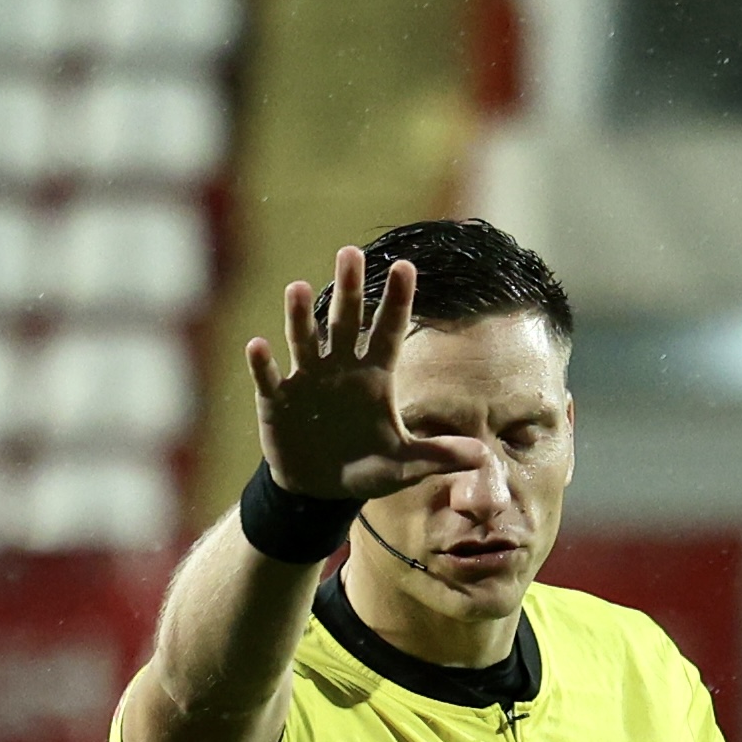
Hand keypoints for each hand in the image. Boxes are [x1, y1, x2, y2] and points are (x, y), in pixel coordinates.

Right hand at [247, 246, 492, 506]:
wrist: (319, 488)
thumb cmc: (365, 467)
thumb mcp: (405, 466)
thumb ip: (439, 455)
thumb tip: (483, 456)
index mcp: (374, 375)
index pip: (389, 331)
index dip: (396, 301)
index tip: (405, 266)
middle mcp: (341, 367)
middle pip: (345, 321)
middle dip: (348, 289)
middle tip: (349, 252)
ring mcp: (308, 379)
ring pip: (305, 340)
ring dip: (299, 317)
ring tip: (295, 288)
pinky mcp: (278, 400)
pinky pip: (270, 378)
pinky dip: (263, 365)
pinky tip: (258, 346)